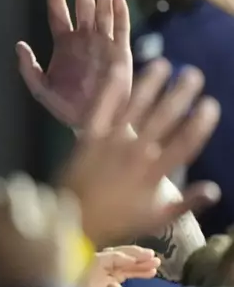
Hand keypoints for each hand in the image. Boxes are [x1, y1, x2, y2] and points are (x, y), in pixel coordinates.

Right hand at [0, 173, 83, 286]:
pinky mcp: (69, 233)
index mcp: (0, 227)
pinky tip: (53, 216)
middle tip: (9, 201)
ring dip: (36, 198)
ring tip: (33, 208)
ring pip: (44, 193)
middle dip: (12, 192)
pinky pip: (66, 206)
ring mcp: (50, 225)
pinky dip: (58, 206)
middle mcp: (25, 219)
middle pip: (19, 187)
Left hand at [17, 0, 131, 126]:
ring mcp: (102, 45)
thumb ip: (28, 68)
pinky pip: (120, 29)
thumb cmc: (66, 107)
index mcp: (63, 45)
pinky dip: (119, 14)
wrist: (92, 122)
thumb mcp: (41, 89)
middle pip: (82, 7)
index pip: (58, 14)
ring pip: (103, 13)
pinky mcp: (120, 53)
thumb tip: (18, 45)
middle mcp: (83, 40)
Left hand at [60, 59, 220, 245]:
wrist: (71, 220)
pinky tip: (119, 70)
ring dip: (149, 85)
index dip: (199, 124)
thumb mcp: (155, 219)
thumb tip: (214, 189)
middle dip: (180, 95)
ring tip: (163, 65)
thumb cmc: (116, 222)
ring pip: (134, 108)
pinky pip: (101, 110)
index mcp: (154, 174)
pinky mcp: (88, 138)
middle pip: (162, 119)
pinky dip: (110, 90)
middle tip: (193, 75)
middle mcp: (135, 154)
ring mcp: (110, 144)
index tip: (209, 106)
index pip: (183, 144)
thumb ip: (185, 203)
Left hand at [85, 245, 158, 286]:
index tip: (139, 260)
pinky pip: (120, 272)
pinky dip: (134, 271)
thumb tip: (116, 286)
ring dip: (137, 263)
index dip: (121, 257)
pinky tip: (150, 273)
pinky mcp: (102, 282)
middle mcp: (90, 271)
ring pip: (118, 263)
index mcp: (85, 275)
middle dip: (133, 255)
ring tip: (157, 263)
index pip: (103, 259)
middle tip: (153, 256)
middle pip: (111, 256)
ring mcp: (96, 276)